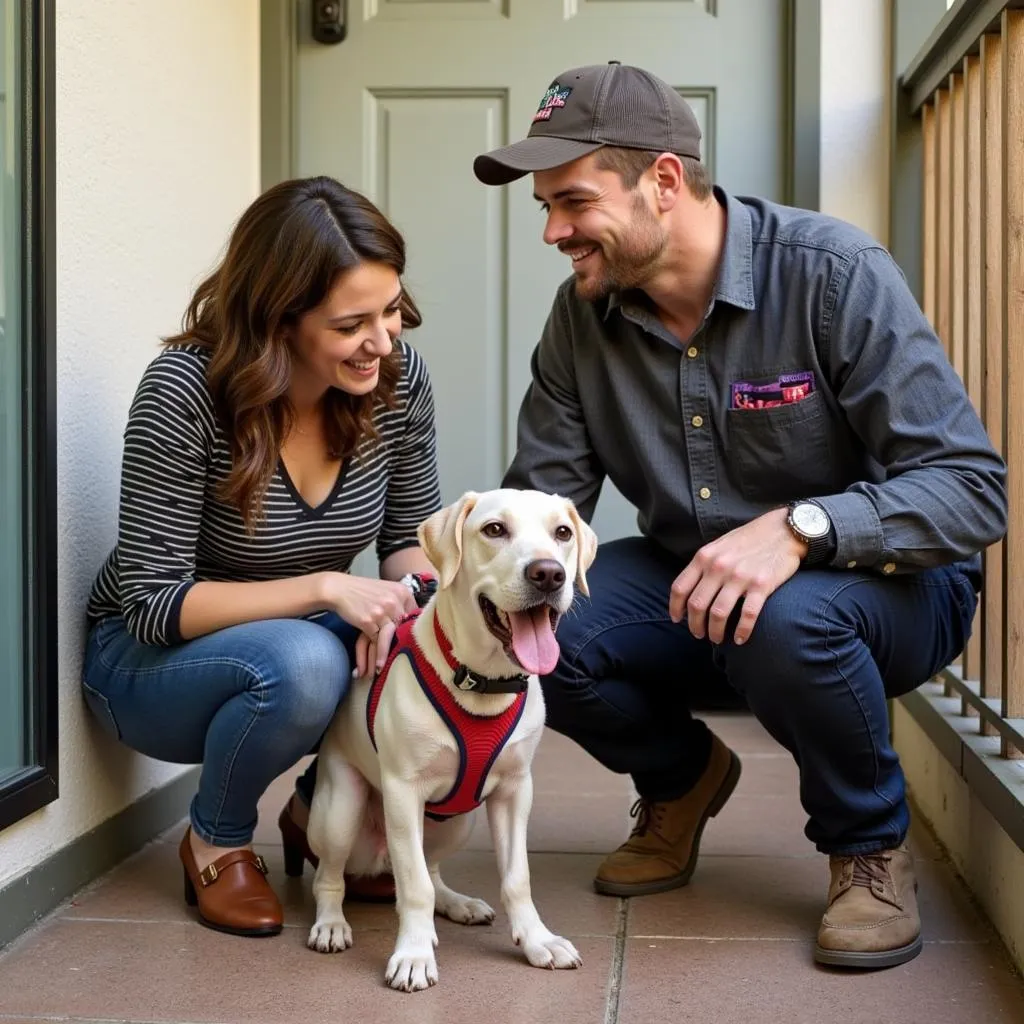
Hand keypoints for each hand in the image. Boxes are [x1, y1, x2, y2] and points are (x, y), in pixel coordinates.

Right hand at [319, 573, 417, 676]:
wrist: (339, 589)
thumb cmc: (362, 591)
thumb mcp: (385, 591)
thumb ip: (399, 604)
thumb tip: (410, 624)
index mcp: (402, 592)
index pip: (415, 616)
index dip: (412, 631)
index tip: (410, 644)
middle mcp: (395, 601)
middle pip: (404, 629)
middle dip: (402, 647)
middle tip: (402, 660)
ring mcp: (382, 612)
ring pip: (390, 638)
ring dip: (387, 656)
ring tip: (385, 669)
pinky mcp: (368, 621)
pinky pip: (375, 642)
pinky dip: (375, 655)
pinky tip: (375, 665)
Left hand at [668, 508, 806, 644]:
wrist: (783, 530)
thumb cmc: (749, 539)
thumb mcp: (719, 545)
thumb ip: (704, 564)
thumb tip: (690, 590)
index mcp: (704, 557)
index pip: (680, 587)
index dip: (675, 607)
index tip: (677, 619)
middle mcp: (718, 567)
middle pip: (697, 605)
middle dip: (695, 625)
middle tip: (699, 634)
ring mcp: (740, 576)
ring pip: (718, 613)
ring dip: (715, 631)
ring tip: (717, 638)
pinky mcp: (761, 585)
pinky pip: (747, 615)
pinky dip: (742, 632)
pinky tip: (740, 639)